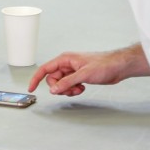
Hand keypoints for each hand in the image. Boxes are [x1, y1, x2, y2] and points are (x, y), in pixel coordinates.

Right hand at [28, 44, 149, 95]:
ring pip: (61, 84)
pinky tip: (82, 88)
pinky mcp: (78, 77)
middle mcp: (66, 64)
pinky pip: (68, 86)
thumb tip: (53, 90)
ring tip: (79, 89)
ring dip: (67, 90)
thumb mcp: (83, 75)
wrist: (118, 67)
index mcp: (64, 59)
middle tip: (71, 90)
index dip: (36, 78)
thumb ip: (67, 82)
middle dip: (59, 87)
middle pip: (53, 79)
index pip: (45, 69)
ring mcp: (72, 71)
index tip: (31, 88)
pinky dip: (73, 90)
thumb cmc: (103, 65)